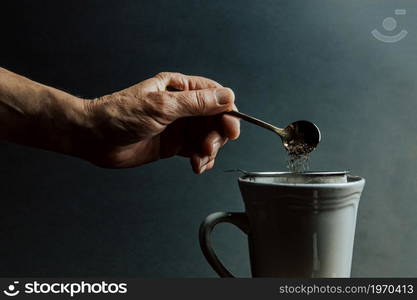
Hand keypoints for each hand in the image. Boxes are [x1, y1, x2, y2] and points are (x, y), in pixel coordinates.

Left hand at [82, 72, 239, 172]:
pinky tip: (197, 166)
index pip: (214, 96)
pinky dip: (201, 159)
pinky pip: (196, 151)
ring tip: (199, 160)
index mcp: (179, 88)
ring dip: (209, 150)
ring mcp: (178, 126)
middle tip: (208, 147)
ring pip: (207, 137)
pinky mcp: (173, 144)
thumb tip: (227, 97)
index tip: (231, 128)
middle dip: (216, 135)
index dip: (227, 111)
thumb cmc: (120, 115)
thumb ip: (196, 103)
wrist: (94, 138)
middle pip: (214, 119)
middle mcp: (181, 106)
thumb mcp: (161, 107)